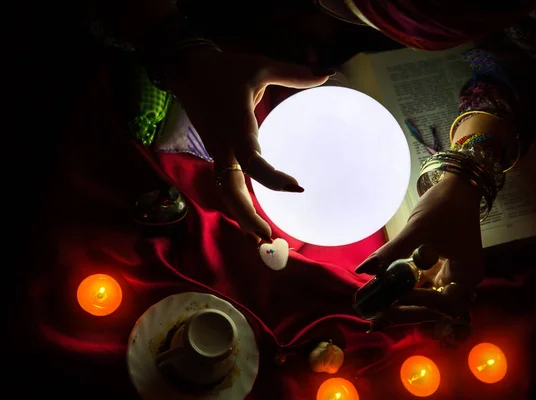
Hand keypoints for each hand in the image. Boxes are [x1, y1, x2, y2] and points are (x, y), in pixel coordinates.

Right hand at [166, 46, 331, 240]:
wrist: (185, 70)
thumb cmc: (224, 69)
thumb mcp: (260, 65)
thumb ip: (294, 73)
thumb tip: (329, 72)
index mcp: (235, 127)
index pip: (252, 161)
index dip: (272, 178)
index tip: (297, 188)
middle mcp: (223, 146)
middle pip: (230, 190)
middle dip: (246, 216)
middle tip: (268, 238)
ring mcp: (216, 152)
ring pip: (226, 191)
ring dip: (241, 216)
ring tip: (261, 238)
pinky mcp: (216, 153)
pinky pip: (226, 183)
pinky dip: (237, 203)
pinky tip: (251, 216)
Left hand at [355, 174, 484, 330]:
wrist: (457, 184)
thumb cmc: (444, 207)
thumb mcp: (417, 231)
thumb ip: (391, 253)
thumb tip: (364, 270)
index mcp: (466, 275)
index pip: (441, 305)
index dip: (415, 309)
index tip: (389, 307)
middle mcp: (462, 280)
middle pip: (432, 307)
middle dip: (404, 312)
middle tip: (375, 320)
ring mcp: (451, 273)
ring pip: (426, 297)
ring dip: (402, 302)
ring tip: (376, 310)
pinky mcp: (441, 265)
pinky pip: (422, 284)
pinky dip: (404, 288)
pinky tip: (385, 292)